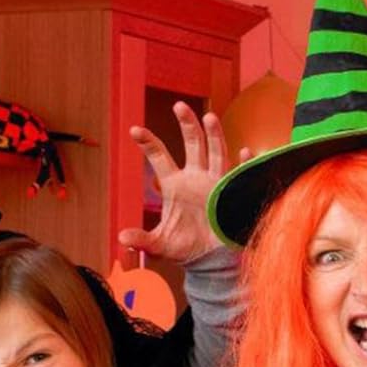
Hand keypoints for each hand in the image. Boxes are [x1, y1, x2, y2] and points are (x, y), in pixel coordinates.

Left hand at [117, 102, 249, 264]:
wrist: (210, 261)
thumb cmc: (184, 248)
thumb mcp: (160, 245)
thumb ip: (143, 240)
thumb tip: (122, 239)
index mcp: (174, 184)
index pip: (159, 157)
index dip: (148, 142)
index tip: (135, 130)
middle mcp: (195, 177)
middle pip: (192, 144)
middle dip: (187, 124)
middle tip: (179, 105)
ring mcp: (216, 183)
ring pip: (216, 153)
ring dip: (214, 136)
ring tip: (209, 117)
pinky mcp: (233, 194)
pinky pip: (239, 175)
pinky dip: (243, 164)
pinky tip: (244, 151)